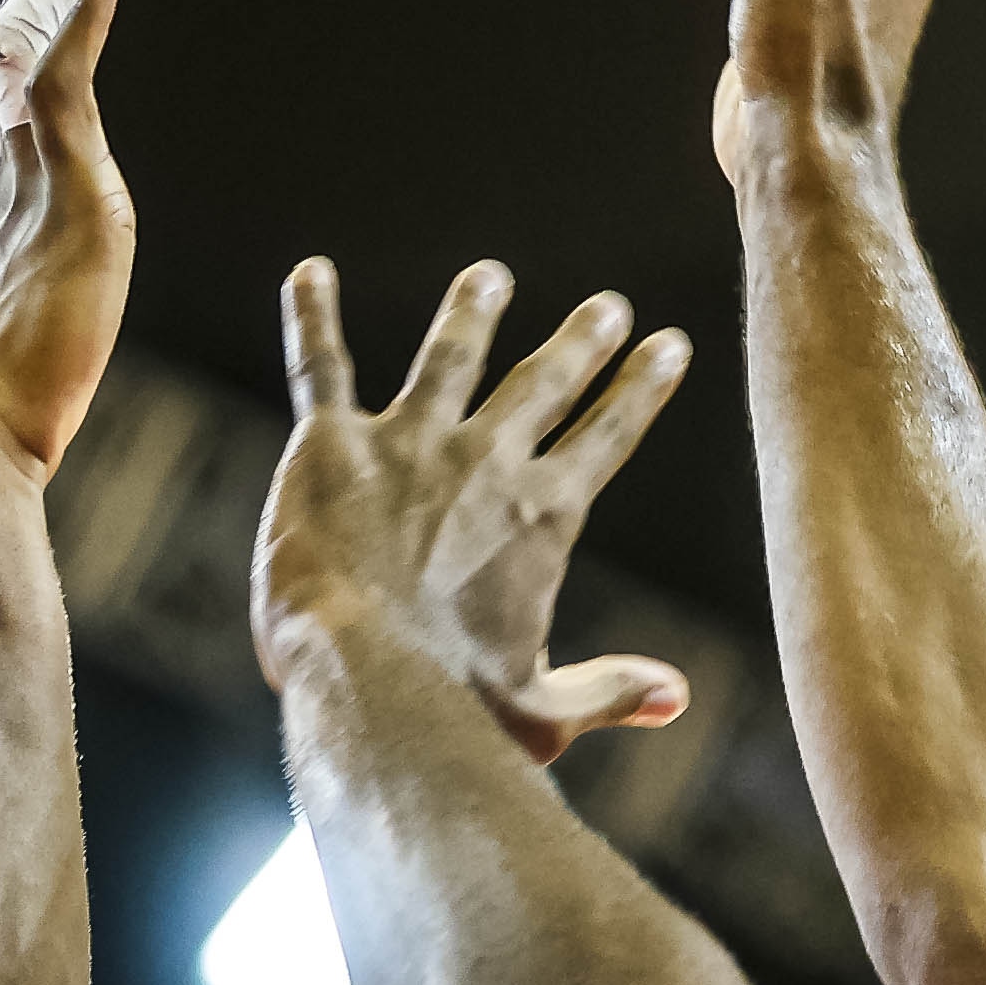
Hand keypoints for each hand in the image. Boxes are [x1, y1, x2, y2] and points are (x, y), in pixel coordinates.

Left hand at [255, 260, 698, 762]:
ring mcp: (410, 443)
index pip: (608, 434)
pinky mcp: (333, 445)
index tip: (670, 344)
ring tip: (487, 277)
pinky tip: (309, 272)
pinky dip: (313, 313)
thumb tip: (676, 699)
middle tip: (609, 305)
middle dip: (582, 340)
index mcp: (545, 517)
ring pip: (449, 356)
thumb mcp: (546, 712)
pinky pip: (322, 364)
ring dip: (471, 311)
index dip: (641, 386)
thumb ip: (609, 691)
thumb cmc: (455, 708)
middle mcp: (487, 461)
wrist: (364, 676)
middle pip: (544, 382)